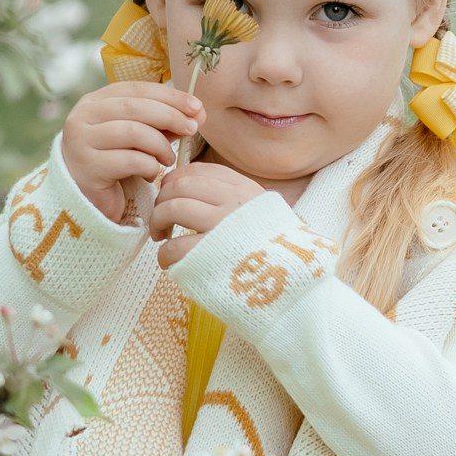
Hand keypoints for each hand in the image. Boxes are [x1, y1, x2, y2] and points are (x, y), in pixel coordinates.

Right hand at [60, 80, 203, 226]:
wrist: (89, 202)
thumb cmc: (118, 164)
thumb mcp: (140, 138)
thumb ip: (163, 123)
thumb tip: (198, 112)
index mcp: (94, 102)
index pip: (136, 89)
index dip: (169, 96)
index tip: (196, 107)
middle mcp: (81, 117)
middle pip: (134, 107)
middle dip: (170, 116)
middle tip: (192, 129)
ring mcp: (80, 141)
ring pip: (132, 132)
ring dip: (160, 145)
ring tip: (169, 159)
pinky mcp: (88, 168)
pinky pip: (130, 161)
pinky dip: (149, 166)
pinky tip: (150, 174)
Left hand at [147, 156, 270, 267]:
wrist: (297, 284)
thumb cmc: (275, 253)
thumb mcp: (263, 213)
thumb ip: (234, 199)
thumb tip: (193, 191)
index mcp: (246, 190)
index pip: (200, 170)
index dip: (176, 179)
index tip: (169, 193)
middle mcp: (235, 203)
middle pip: (181, 185)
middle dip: (162, 200)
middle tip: (161, 218)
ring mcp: (222, 228)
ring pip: (172, 208)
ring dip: (158, 221)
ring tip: (161, 236)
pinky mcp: (210, 256)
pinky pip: (173, 247)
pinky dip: (164, 254)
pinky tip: (170, 262)